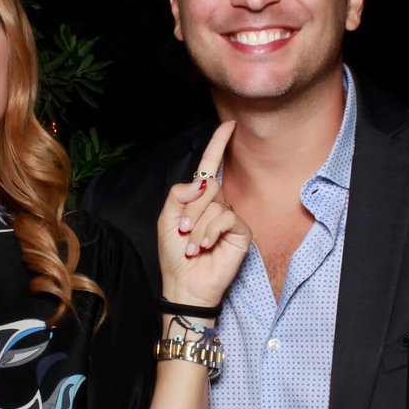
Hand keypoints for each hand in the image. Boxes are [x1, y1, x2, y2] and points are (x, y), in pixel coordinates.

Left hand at [157, 120, 250, 307]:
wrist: (184, 283)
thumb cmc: (175, 254)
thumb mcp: (166, 218)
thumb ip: (179, 193)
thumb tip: (202, 180)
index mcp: (198, 199)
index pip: (210, 166)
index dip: (218, 145)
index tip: (228, 125)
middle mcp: (217, 204)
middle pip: (208, 184)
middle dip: (190, 208)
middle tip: (183, 231)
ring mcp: (230, 217)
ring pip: (215, 202)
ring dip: (197, 226)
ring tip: (193, 245)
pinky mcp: (241, 231)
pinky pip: (226, 217)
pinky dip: (210, 231)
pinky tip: (205, 247)